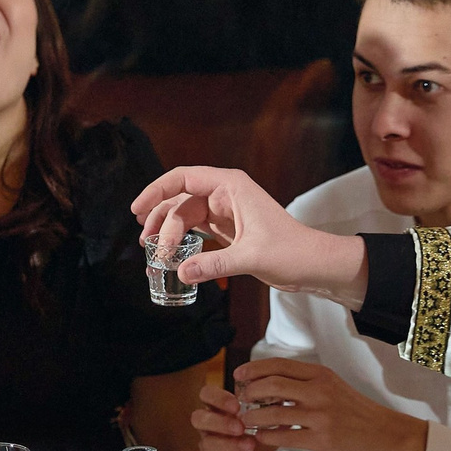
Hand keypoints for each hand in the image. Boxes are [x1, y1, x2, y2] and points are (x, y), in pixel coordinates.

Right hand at [130, 166, 368, 302]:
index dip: (156, 190)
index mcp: (231, 186)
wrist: (314, 264)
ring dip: (167, 234)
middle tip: (150, 249)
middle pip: (180, 201)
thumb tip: (181, 273)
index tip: (136, 209)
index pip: (184, 177)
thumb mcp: (253, 257)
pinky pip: (195, 231)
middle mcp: (225, 194)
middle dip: (161, 223)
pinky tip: (170, 259)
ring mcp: (225, 212)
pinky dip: (181, 243)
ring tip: (153, 256)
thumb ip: (215, 263)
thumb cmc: (292, 251)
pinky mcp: (227, 230)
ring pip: (184, 216)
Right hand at [191, 384, 272, 450]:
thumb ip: (270, 405)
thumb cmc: (260, 431)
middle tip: (241, 427)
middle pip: (198, 418)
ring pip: (208, 443)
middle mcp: (208, 425)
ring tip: (251, 445)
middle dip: (220, 422)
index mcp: (218, 407)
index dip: (217, 398)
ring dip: (230, 444)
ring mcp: (209, 446)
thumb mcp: (266, 417)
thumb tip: (281, 396)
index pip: (206, 394)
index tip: (237, 405)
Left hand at [221, 358, 428, 450]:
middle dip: (249, 392)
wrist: (388, 434)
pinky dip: (267, 438)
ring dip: (253, 418)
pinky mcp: (322, 439)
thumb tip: (271, 384)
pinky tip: (260, 439)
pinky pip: (285, 437)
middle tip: (239, 400)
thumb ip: (306, 384)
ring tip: (244, 422)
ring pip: (274, 412)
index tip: (239, 375)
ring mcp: (321, 415)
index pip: (279, 365)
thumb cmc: (358, 411)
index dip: (254, 369)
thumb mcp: (333, 387)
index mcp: (321, 374)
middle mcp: (319, 390)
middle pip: (272, 384)